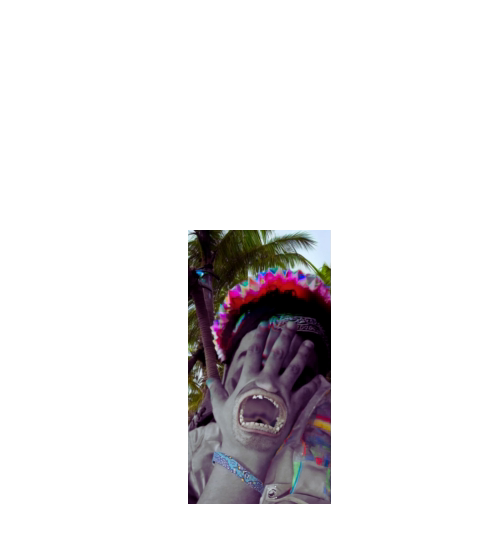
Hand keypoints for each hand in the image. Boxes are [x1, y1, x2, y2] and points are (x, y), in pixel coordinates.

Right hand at [206, 320, 319, 477]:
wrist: (249, 446)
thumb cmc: (233, 426)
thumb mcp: (220, 407)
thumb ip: (217, 391)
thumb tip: (210, 380)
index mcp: (249, 379)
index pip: (254, 353)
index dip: (260, 338)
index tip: (266, 326)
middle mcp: (267, 380)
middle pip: (277, 353)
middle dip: (285, 336)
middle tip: (291, 324)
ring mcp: (282, 391)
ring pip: (295, 367)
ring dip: (302, 353)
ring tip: (308, 343)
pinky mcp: (293, 405)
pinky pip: (305, 391)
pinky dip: (314, 384)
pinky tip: (320, 377)